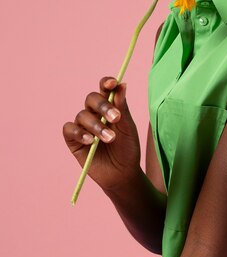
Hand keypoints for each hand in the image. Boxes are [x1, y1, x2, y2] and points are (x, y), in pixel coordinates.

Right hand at [63, 77, 140, 192]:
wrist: (122, 173)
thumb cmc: (127, 148)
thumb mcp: (128, 128)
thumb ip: (122, 107)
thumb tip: (122, 84)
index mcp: (109, 106)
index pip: (105, 88)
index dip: (107, 83)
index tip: (113, 83)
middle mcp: (94, 113)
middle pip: (91, 99)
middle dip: (103, 106)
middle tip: (116, 118)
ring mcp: (83, 125)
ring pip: (82, 115)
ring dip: (96, 126)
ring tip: (109, 138)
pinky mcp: (73, 140)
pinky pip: (70, 129)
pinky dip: (79, 133)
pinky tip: (90, 141)